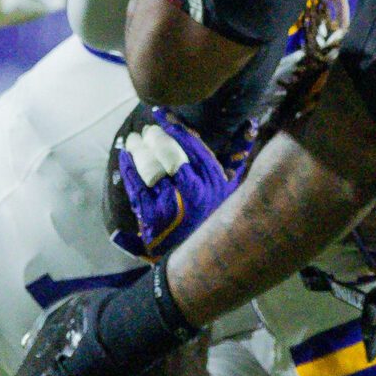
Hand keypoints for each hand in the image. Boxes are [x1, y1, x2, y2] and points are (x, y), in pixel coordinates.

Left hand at [110, 107, 236, 259]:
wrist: (201, 261)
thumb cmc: (216, 218)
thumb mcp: (232, 188)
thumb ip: (238, 155)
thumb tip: (251, 124)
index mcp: (214, 180)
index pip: (192, 144)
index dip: (174, 126)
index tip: (161, 113)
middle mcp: (194, 189)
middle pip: (169, 153)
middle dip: (155, 138)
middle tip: (147, 130)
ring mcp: (171, 202)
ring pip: (150, 167)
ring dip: (139, 150)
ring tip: (133, 140)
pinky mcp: (152, 215)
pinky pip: (135, 184)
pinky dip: (128, 168)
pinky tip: (125, 157)